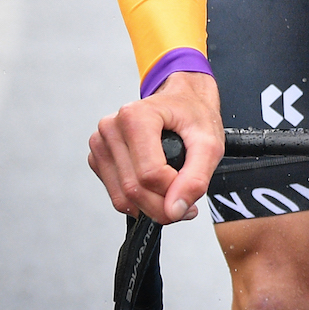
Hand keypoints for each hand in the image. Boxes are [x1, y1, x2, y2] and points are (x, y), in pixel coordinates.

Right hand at [87, 71, 222, 224]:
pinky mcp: (98, 157)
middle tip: (184, 206)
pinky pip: (116, 194)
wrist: (182, 100)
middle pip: (133, 189)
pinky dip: (137, 200)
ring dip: (150, 207)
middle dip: (162, 206)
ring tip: (173, 196)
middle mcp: (111, 127)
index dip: (173, 193)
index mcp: (135, 116)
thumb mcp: (209, 142)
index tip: (190, 197)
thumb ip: (196, 177)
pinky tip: (156, 187)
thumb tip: (175, 209)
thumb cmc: (193, 114)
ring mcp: (101, 143)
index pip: (149, 174)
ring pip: (122, 197)